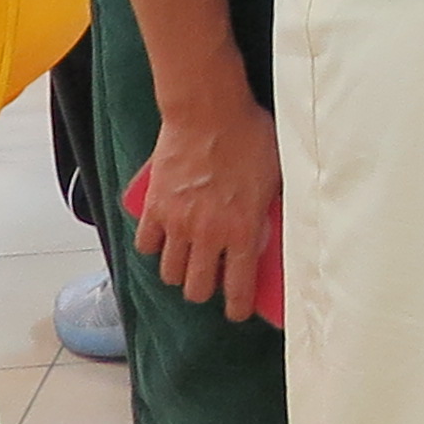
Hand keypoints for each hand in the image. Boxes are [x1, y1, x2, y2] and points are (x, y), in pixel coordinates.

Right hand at [130, 93, 282, 321]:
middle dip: (205, 290)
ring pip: (169, 273)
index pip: (238, 288)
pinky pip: (145, 245)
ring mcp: (178, 223)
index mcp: (242, 230)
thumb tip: (278, 227)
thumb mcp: (276, 174)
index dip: (238, 307)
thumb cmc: (250, 135)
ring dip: (180, 271)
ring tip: (189, 260)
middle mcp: (208, 234)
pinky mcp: (154, 207)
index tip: (237, 312)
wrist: (209, 110)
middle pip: (196, 289)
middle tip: (211, 280)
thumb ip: (272, 207)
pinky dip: (153, 246)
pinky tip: (164, 238)